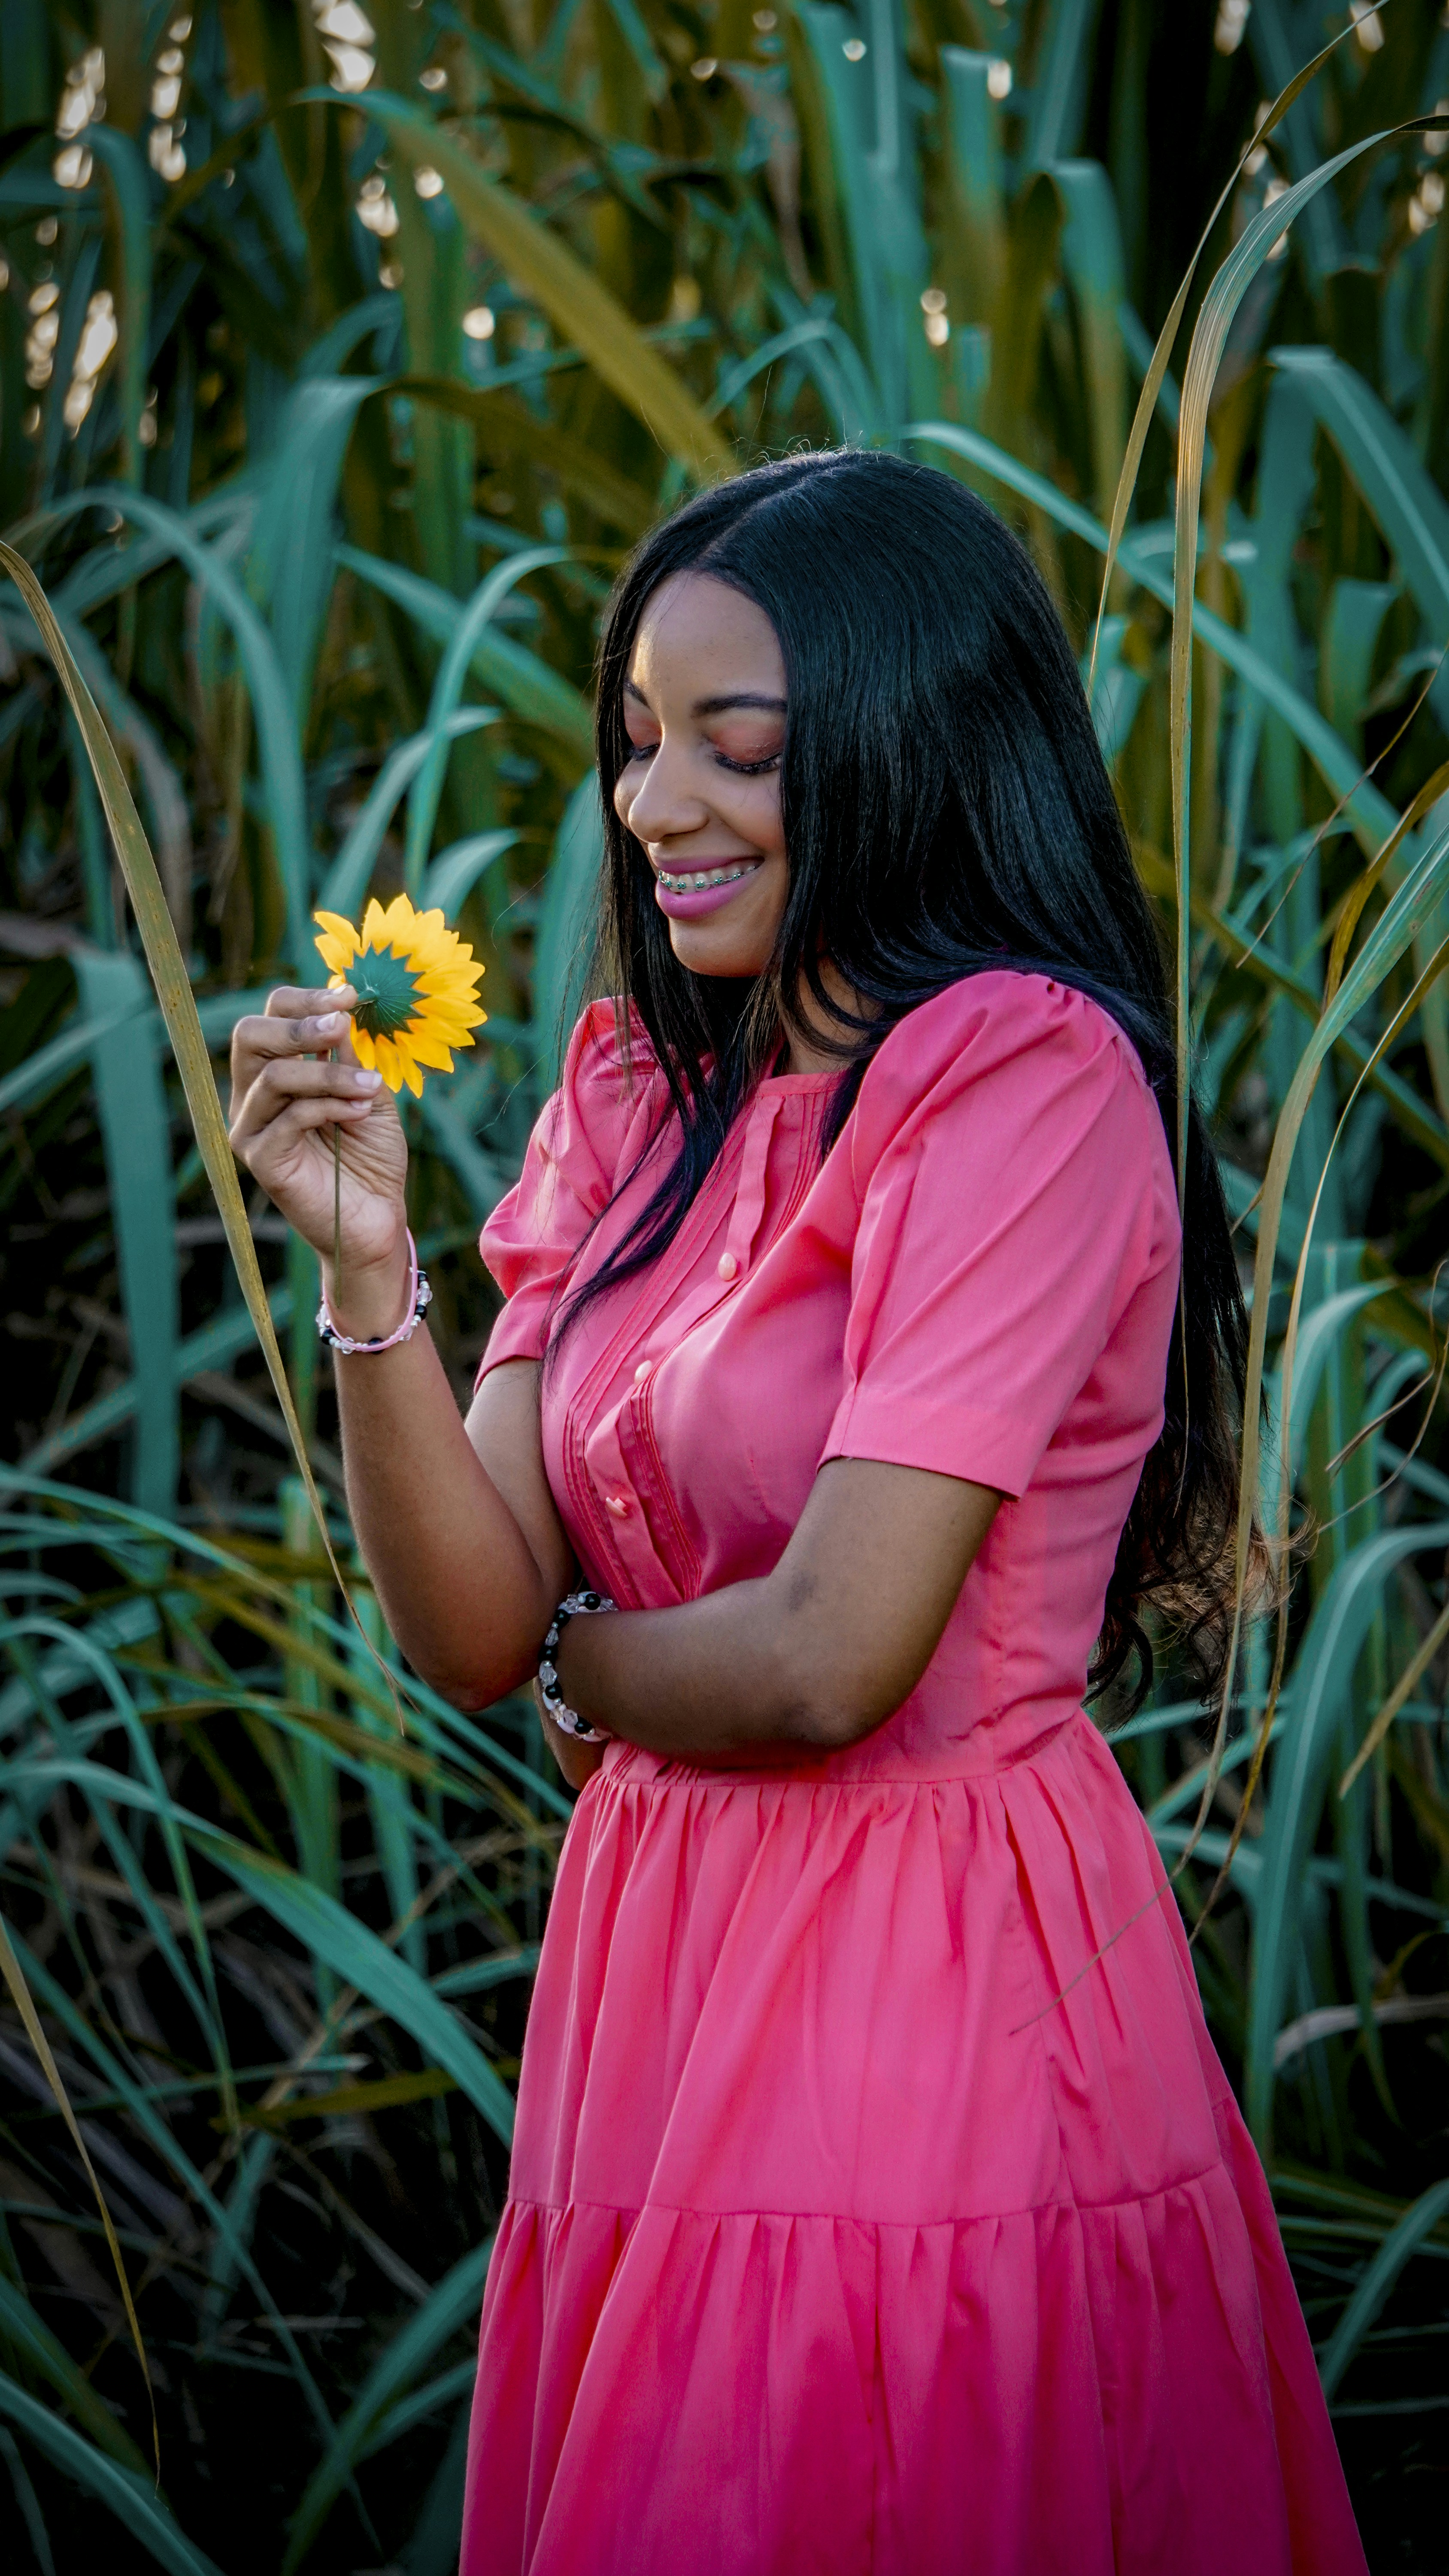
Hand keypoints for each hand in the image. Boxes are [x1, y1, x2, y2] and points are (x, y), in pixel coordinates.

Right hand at [229, 987, 408, 1330]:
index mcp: (275, 1071)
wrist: (376, 1217)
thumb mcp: (368, 1091)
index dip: (304, 999)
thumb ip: (349, 1054)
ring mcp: (251, 1128)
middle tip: (342, 1026)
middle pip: (249, 1035)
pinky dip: (329, 1106)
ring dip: (328, 1073)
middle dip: (300, 1026)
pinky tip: (360, 1109)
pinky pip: (288, 1118)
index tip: (349, 995)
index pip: (269, 1016)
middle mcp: (253, 1096)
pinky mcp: (261, 1160)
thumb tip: (341, 1004)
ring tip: (369, 1088)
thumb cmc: (371, 1155)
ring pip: (274, 1077)